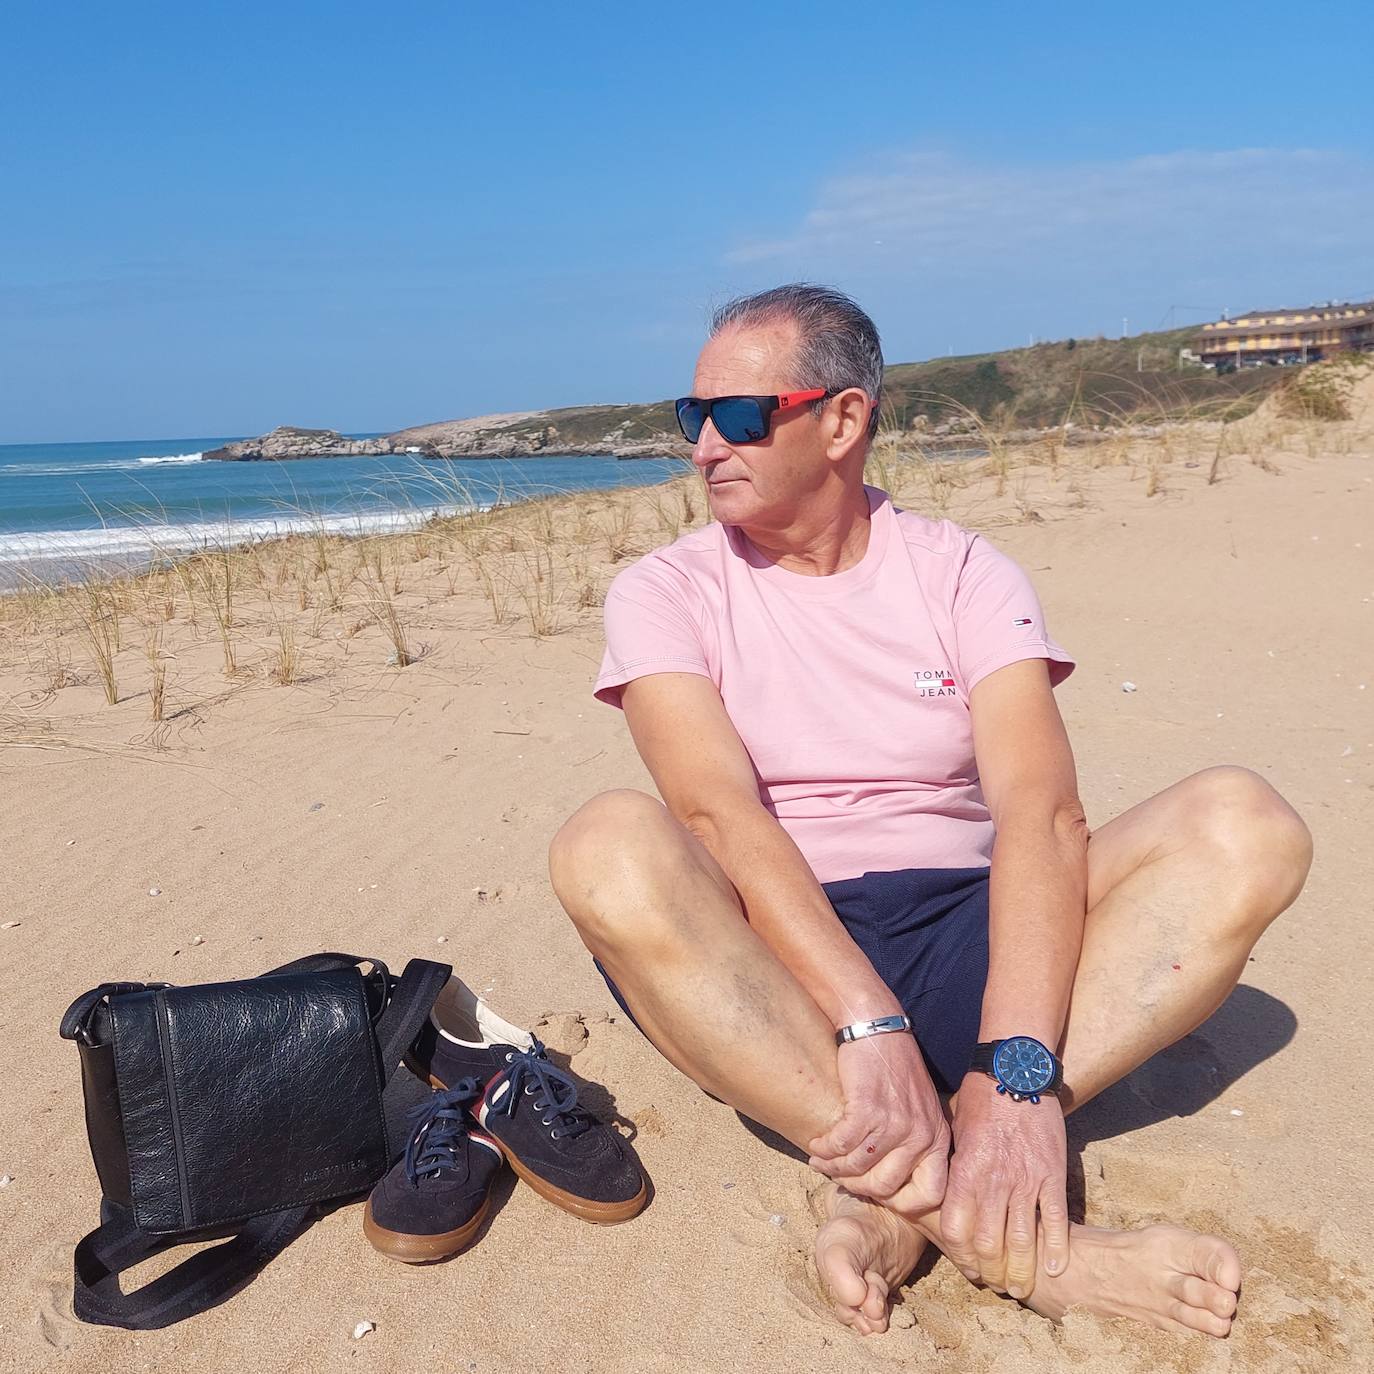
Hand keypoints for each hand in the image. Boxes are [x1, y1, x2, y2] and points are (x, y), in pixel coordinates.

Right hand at [806, 1031, 949, 1210]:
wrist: (877, 1026)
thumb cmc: (894, 1066)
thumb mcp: (919, 1107)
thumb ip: (913, 1142)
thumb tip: (890, 1182)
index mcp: (937, 1138)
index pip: (930, 1195)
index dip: (901, 1204)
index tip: (876, 1192)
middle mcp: (921, 1135)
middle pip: (886, 1188)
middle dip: (857, 1186)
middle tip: (839, 1176)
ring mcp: (895, 1123)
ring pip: (858, 1168)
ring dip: (833, 1167)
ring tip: (820, 1160)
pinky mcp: (868, 1109)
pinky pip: (841, 1145)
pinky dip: (824, 1148)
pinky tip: (817, 1144)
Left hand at [940, 1072, 1069, 1298]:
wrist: (1015, 1071)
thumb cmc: (979, 1099)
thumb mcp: (953, 1132)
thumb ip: (951, 1168)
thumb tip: (938, 1194)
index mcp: (965, 1172)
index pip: (957, 1230)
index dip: (961, 1257)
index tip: (967, 1268)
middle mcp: (994, 1182)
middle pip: (990, 1244)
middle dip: (991, 1272)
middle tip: (994, 1284)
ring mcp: (1027, 1181)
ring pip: (1023, 1240)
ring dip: (1022, 1272)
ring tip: (1022, 1290)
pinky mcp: (1053, 1175)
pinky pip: (1056, 1221)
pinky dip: (1055, 1249)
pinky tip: (1053, 1268)